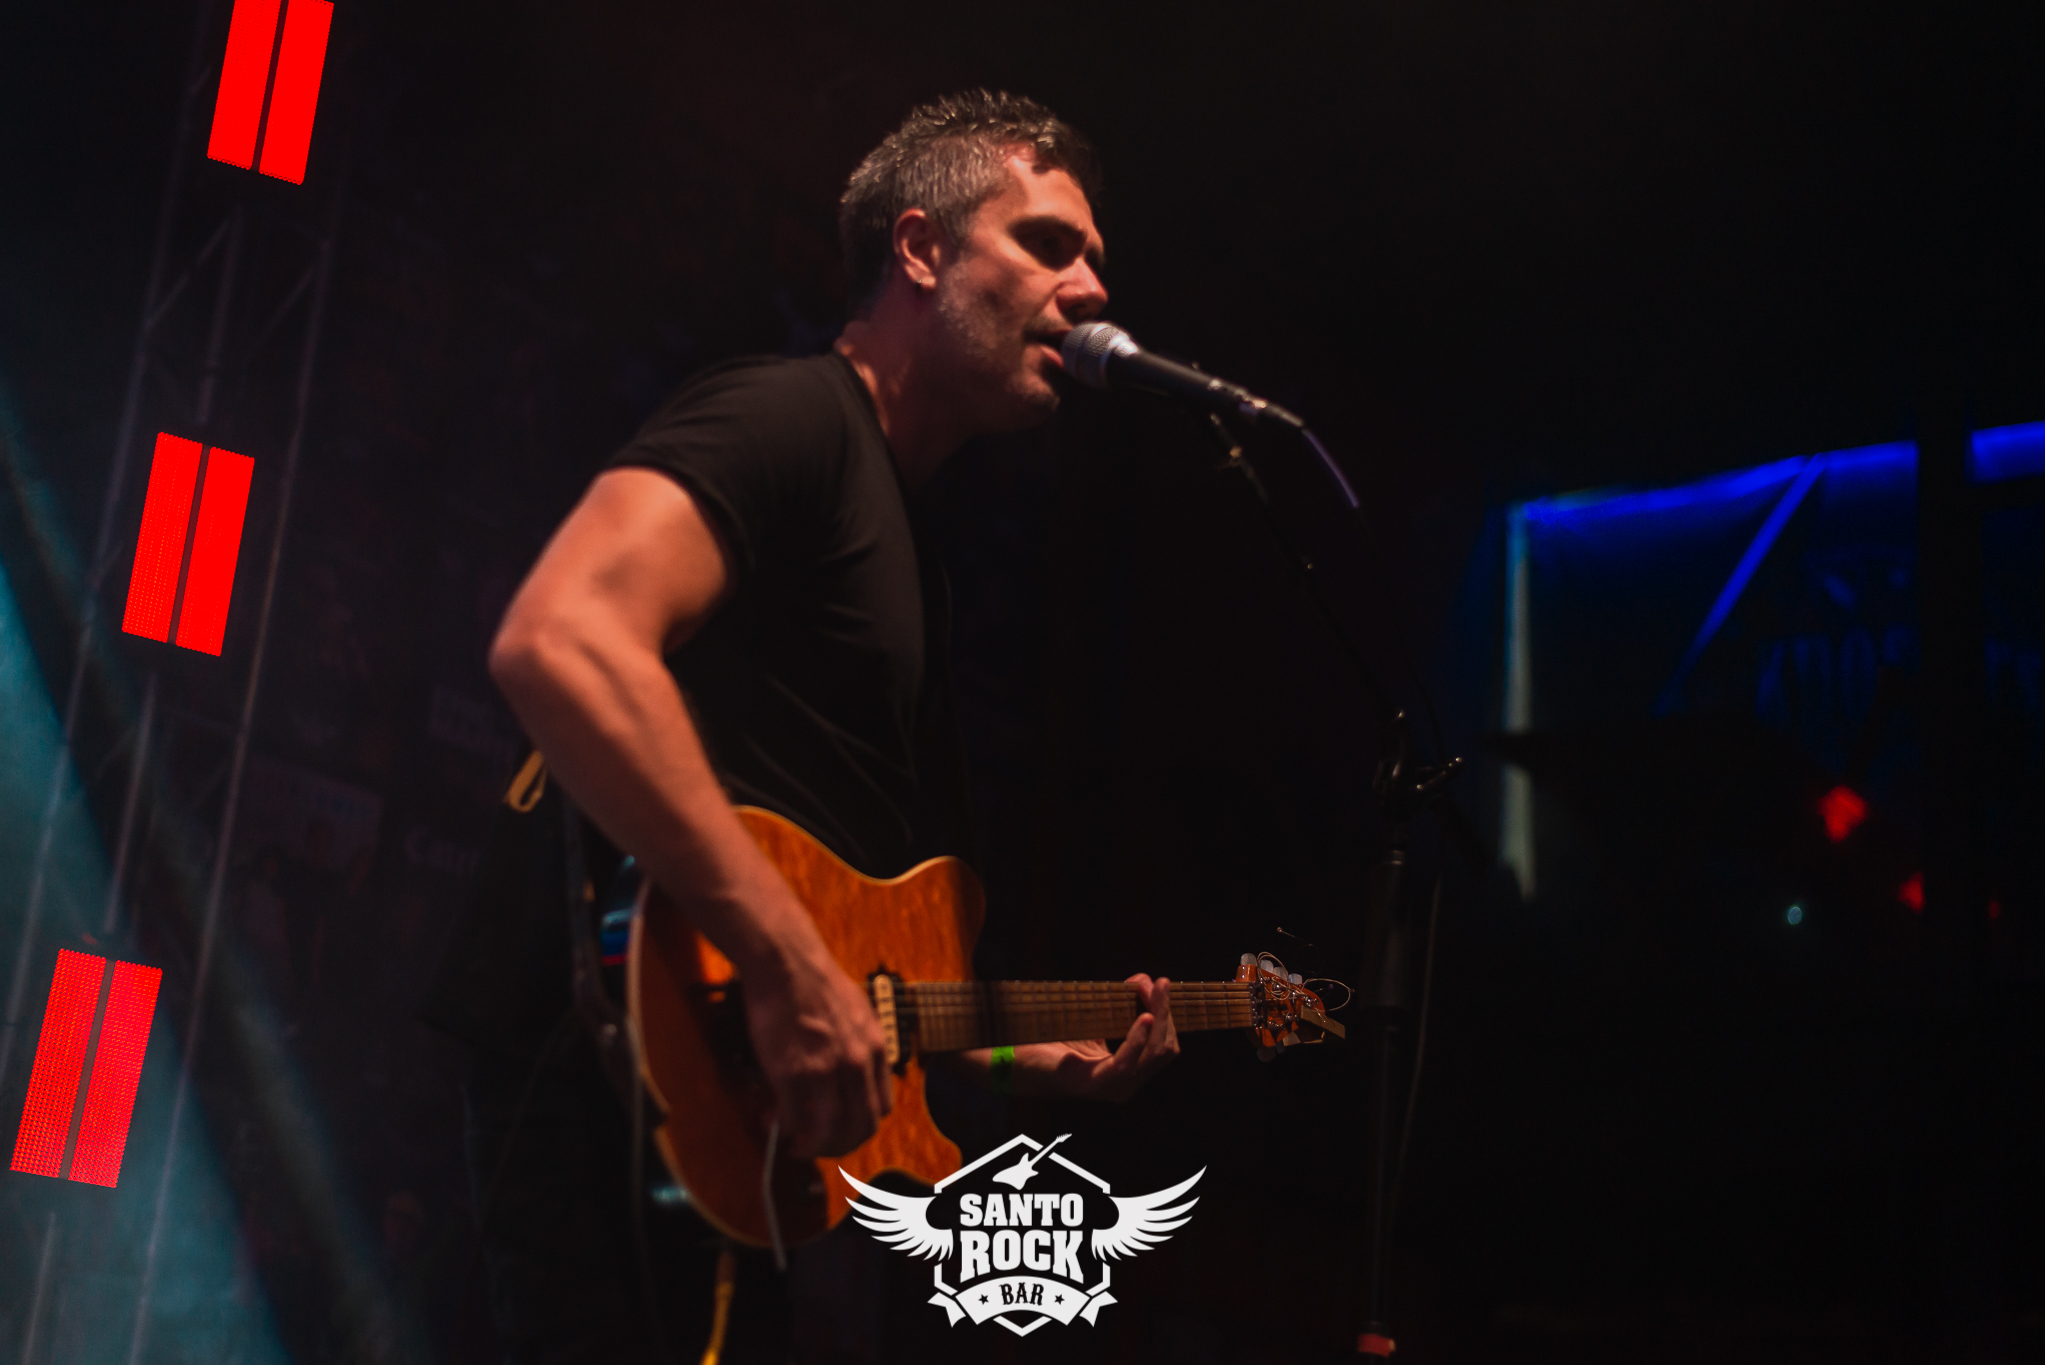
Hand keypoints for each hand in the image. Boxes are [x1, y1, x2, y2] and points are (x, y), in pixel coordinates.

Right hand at [742, 937, 892, 1158]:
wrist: (787, 962)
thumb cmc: (817, 983)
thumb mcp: (858, 1013)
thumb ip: (860, 1047)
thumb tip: (848, 1077)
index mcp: (875, 1049)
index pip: (881, 1109)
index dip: (861, 1126)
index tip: (842, 1128)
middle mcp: (856, 1065)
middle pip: (860, 1128)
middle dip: (839, 1146)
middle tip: (819, 1146)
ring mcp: (824, 1070)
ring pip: (828, 1132)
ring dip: (811, 1146)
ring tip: (795, 1144)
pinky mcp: (791, 1072)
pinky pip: (793, 1118)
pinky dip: (784, 1128)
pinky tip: (774, 1123)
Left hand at [1024, 974, 1180, 1101]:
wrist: (1014, 1059)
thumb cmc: (1051, 1039)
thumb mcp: (1094, 1021)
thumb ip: (1118, 1005)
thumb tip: (1142, 979)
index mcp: (1128, 1072)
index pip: (1164, 1046)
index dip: (1166, 1013)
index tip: (1160, 983)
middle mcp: (1126, 1085)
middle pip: (1166, 1049)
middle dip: (1165, 1012)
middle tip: (1161, 982)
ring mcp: (1112, 1088)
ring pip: (1153, 1055)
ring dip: (1158, 1019)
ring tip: (1154, 991)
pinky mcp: (1094, 1085)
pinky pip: (1127, 1064)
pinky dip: (1138, 1040)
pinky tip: (1143, 1017)